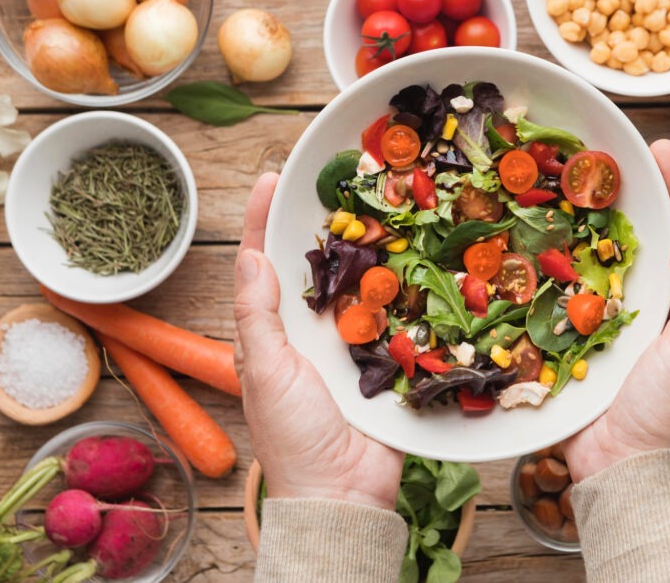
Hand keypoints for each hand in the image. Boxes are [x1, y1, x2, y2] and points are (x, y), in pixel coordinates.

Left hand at [234, 173, 404, 509]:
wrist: (343, 491)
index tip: (271, 179)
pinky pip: (398, 314)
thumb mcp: (264, 371)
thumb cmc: (292, 435)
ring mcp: (353, 341)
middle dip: (326, 222)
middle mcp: (312, 329)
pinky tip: (420, 254)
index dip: (262, 221)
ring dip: (372, 247)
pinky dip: (408, 286)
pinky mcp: (389, 357)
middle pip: (317, 264)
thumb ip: (257, 315)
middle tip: (342, 178)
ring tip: (385, 203)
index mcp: (274, 330)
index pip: (263, 263)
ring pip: (361, 282)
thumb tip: (250, 255)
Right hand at [564, 139, 669, 481]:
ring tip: (550, 181)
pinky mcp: (561, 342)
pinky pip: (546, 297)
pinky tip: (516, 240)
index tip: (659, 147)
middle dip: (613, 194)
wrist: (621, 471)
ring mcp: (595, 321)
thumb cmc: (666, 413)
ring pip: (582, 259)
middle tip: (591, 152)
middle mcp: (636, 304)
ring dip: (568, 223)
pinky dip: (534, 269)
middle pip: (627, 236)